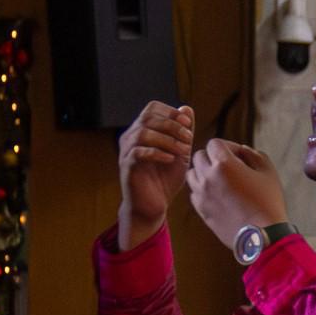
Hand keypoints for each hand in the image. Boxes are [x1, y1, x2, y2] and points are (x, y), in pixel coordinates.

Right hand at [117, 101, 193, 249]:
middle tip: (188, 138)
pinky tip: (170, 160)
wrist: (153, 206)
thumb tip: (186, 109)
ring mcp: (127, 151)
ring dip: (167, 139)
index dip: (170, 112)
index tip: (187, 123)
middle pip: (147, 117)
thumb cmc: (165, 179)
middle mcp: (131, 137)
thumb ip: (183, 132)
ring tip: (182, 150)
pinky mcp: (127, 166)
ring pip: (143, 133)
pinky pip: (138, 152)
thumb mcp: (180, 152)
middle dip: (172, 125)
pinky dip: (157, 153)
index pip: (152, 108)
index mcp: (142, 130)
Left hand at [184, 140, 287, 251]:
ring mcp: (202, 194)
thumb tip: (242, 150)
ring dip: (203, 173)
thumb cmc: (268, 203)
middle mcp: (208, 176)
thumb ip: (255, 155)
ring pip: (192, 174)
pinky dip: (201, 190)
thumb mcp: (268, 172)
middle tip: (228, 167)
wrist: (261, 236)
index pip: (214, 143)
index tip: (239, 156)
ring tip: (218, 180)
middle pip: (199, 156)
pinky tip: (216, 195)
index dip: (228, 146)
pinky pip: (194, 193)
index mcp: (224, 164)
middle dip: (213, 157)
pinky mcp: (200, 210)